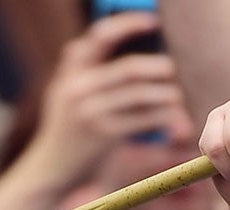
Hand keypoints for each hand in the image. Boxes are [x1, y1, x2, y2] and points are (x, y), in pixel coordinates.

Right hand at [18, 13, 186, 195]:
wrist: (50, 169)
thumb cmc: (65, 129)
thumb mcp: (62, 93)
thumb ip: (79, 67)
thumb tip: (103, 39)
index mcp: (71, 72)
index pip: (101, 37)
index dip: (129, 24)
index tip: (154, 21)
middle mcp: (79, 88)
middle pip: (129, 69)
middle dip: (158, 67)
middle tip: (174, 68)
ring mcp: (91, 112)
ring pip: (139, 95)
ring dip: (165, 94)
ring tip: (179, 95)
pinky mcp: (103, 136)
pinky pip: (141, 120)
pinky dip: (161, 116)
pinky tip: (173, 116)